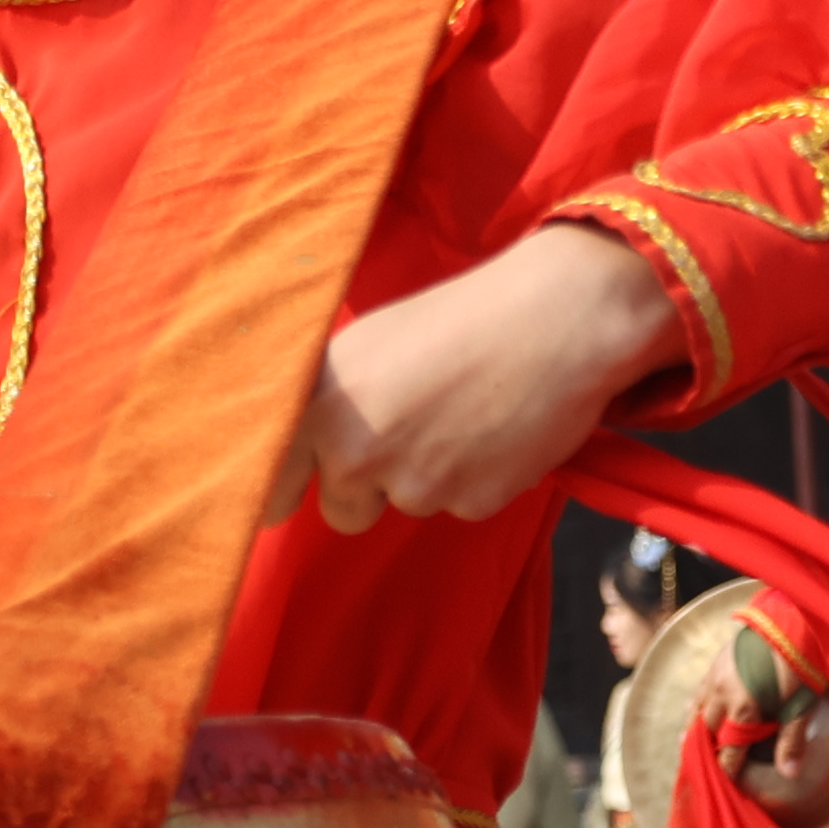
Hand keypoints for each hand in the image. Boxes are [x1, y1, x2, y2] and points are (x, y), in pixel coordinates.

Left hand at [272, 224, 681, 532]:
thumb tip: (309, 451)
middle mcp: (352, 449)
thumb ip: (328, 402)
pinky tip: (495, 428)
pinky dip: (478, 478)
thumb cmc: (462, 317)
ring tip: (464, 413)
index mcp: (318, 401)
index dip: (280, 495)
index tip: (283, 503)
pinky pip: (461, 505)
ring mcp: (411, 482)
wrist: (558, 317)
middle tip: (412, 431)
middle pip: (341, 510)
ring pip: (406, 505)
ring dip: (430, 476)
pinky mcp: (468, 502)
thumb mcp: (369, 344)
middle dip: (370, 487)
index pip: (270, 481)